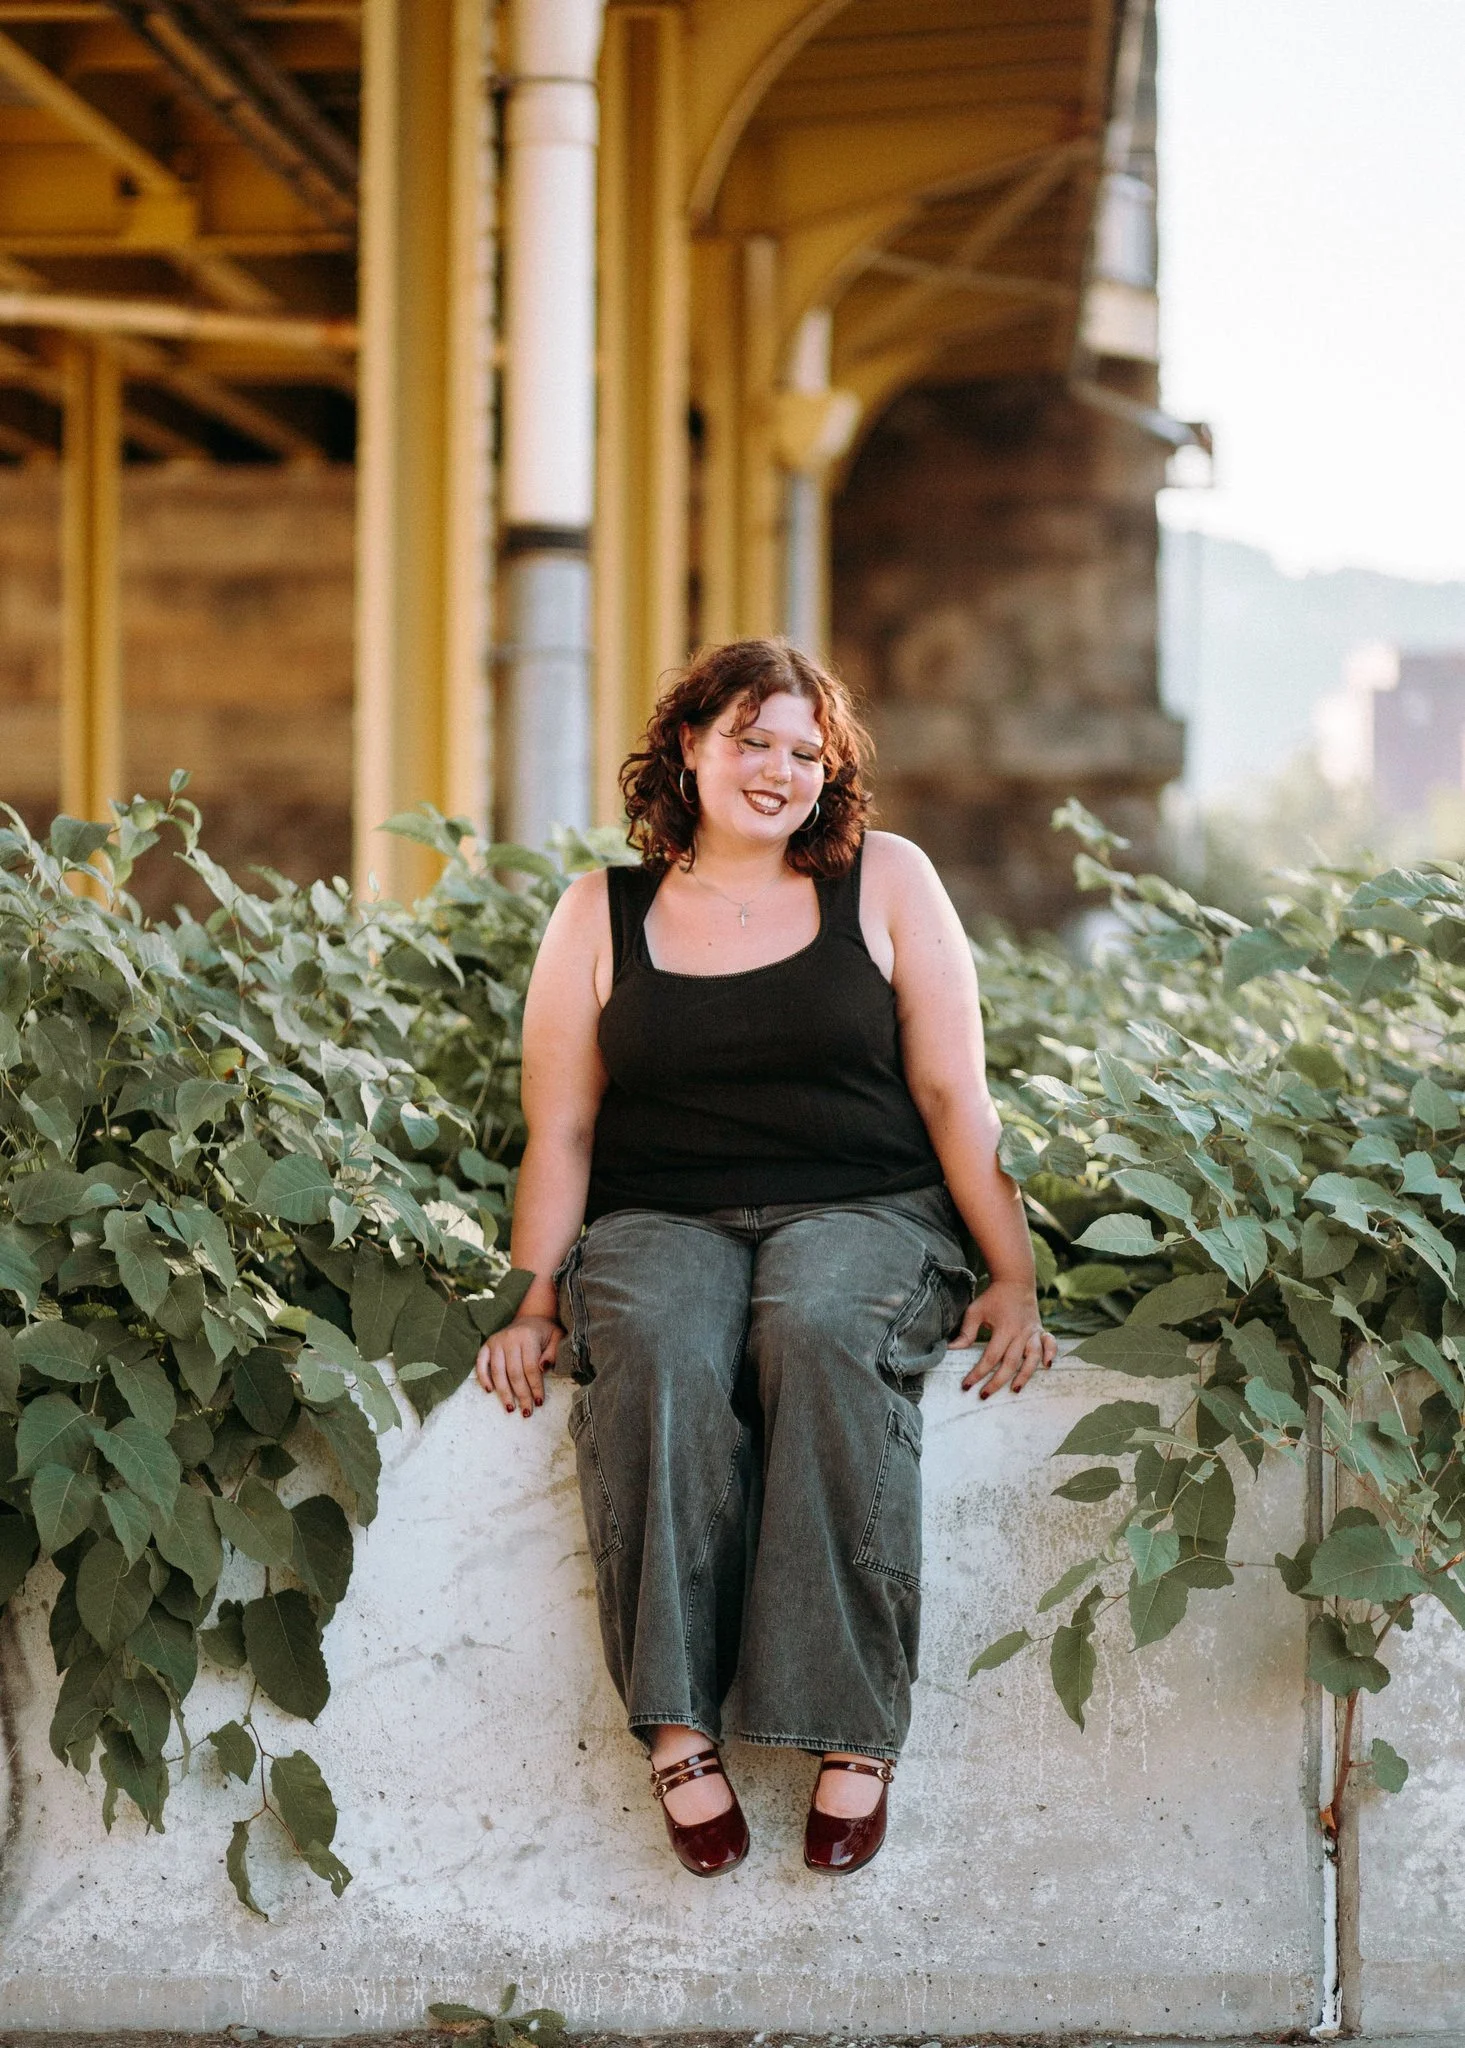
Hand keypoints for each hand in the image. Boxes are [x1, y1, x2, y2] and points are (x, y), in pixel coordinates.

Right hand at [475, 1315, 562, 1417]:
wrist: (530, 1317)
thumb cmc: (544, 1332)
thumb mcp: (556, 1338)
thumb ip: (553, 1353)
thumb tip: (543, 1368)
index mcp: (528, 1337)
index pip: (531, 1368)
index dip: (535, 1387)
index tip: (539, 1402)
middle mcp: (509, 1339)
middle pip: (514, 1373)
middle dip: (521, 1395)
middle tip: (526, 1411)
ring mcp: (496, 1342)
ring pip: (498, 1372)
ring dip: (503, 1392)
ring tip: (510, 1408)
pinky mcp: (487, 1344)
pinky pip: (481, 1363)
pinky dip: (483, 1377)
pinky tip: (489, 1391)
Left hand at [956, 1278, 1055, 1397]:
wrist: (1015, 1280)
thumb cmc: (993, 1297)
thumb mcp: (976, 1311)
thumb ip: (965, 1332)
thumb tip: (950, 1350)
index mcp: (1004, 1328)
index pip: (990, 1357)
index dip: (978, 1373)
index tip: (966, 1385)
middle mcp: (1021, 1332)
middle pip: (1011, 1363)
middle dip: (997, 1382)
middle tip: (984, 1395)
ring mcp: (1033, 1332)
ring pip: (1032, 1358)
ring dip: (1025, 1375)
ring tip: (1014, 1390)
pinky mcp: (1040, 1330)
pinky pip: (1050, 1344)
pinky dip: (1051, 1354)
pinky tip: (1047, 1366)